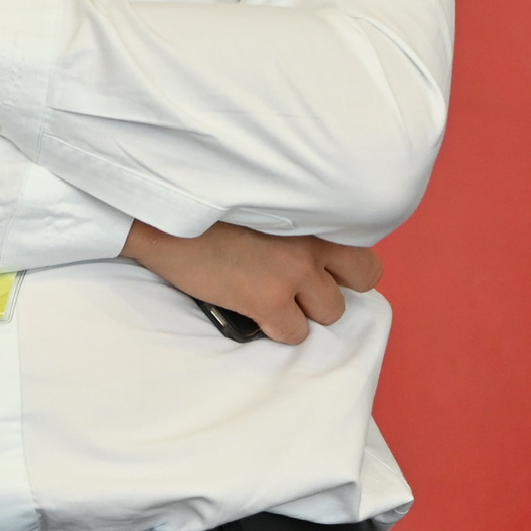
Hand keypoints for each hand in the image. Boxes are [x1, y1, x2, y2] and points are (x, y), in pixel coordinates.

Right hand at [122, 220, 382, 345]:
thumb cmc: (206, 204)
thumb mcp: (262, 196)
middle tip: (309, 284)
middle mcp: (312, 238)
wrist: (165, 218)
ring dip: (306, 308)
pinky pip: (295, 333)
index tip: (324, 262)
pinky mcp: (268, 300)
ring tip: (275, 296)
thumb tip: (307, 243)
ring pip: (331, 311)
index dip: (344, 259)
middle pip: (365, 275)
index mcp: (311, 208)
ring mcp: (293, 271)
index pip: (361, 236)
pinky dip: (277, 328)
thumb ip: (292, 214)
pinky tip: (255, 311)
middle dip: (341, 283)